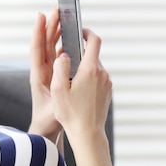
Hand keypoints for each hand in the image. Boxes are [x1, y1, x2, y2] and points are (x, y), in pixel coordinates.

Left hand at [28, 9, 62, 142]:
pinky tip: (70, 37)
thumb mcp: (55, 104)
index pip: (38, 49)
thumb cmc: (49, 119)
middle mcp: (42, 70)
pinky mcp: (57, 75)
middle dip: (50, 26)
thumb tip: (62, 62)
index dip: (39, 31)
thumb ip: (58, 85)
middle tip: (57, 10)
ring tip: (63, 17)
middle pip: (46, 43)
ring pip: (52, 47)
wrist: (47, 130)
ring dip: (57, 32)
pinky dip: (64, 44)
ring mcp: (49, 72)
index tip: (41, 15)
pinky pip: (60, 55)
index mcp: (39, 75)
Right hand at [50, 29, 111, 148]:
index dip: (87, 32)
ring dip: (83, 69)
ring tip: (69, 81)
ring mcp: (107, 83)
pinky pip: (97, 79)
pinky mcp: (107, 92)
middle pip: (92, 55)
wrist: (88, 134)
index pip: (94, 41)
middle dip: (79, 55)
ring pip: (94, 68)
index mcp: (90, 70)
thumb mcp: (58, 89)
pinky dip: (88, 79)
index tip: (79, 31)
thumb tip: (64, 55)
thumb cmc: (71, 113)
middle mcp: (102, 74)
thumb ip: (60, 67)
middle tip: (65, 61)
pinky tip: (77, 92)